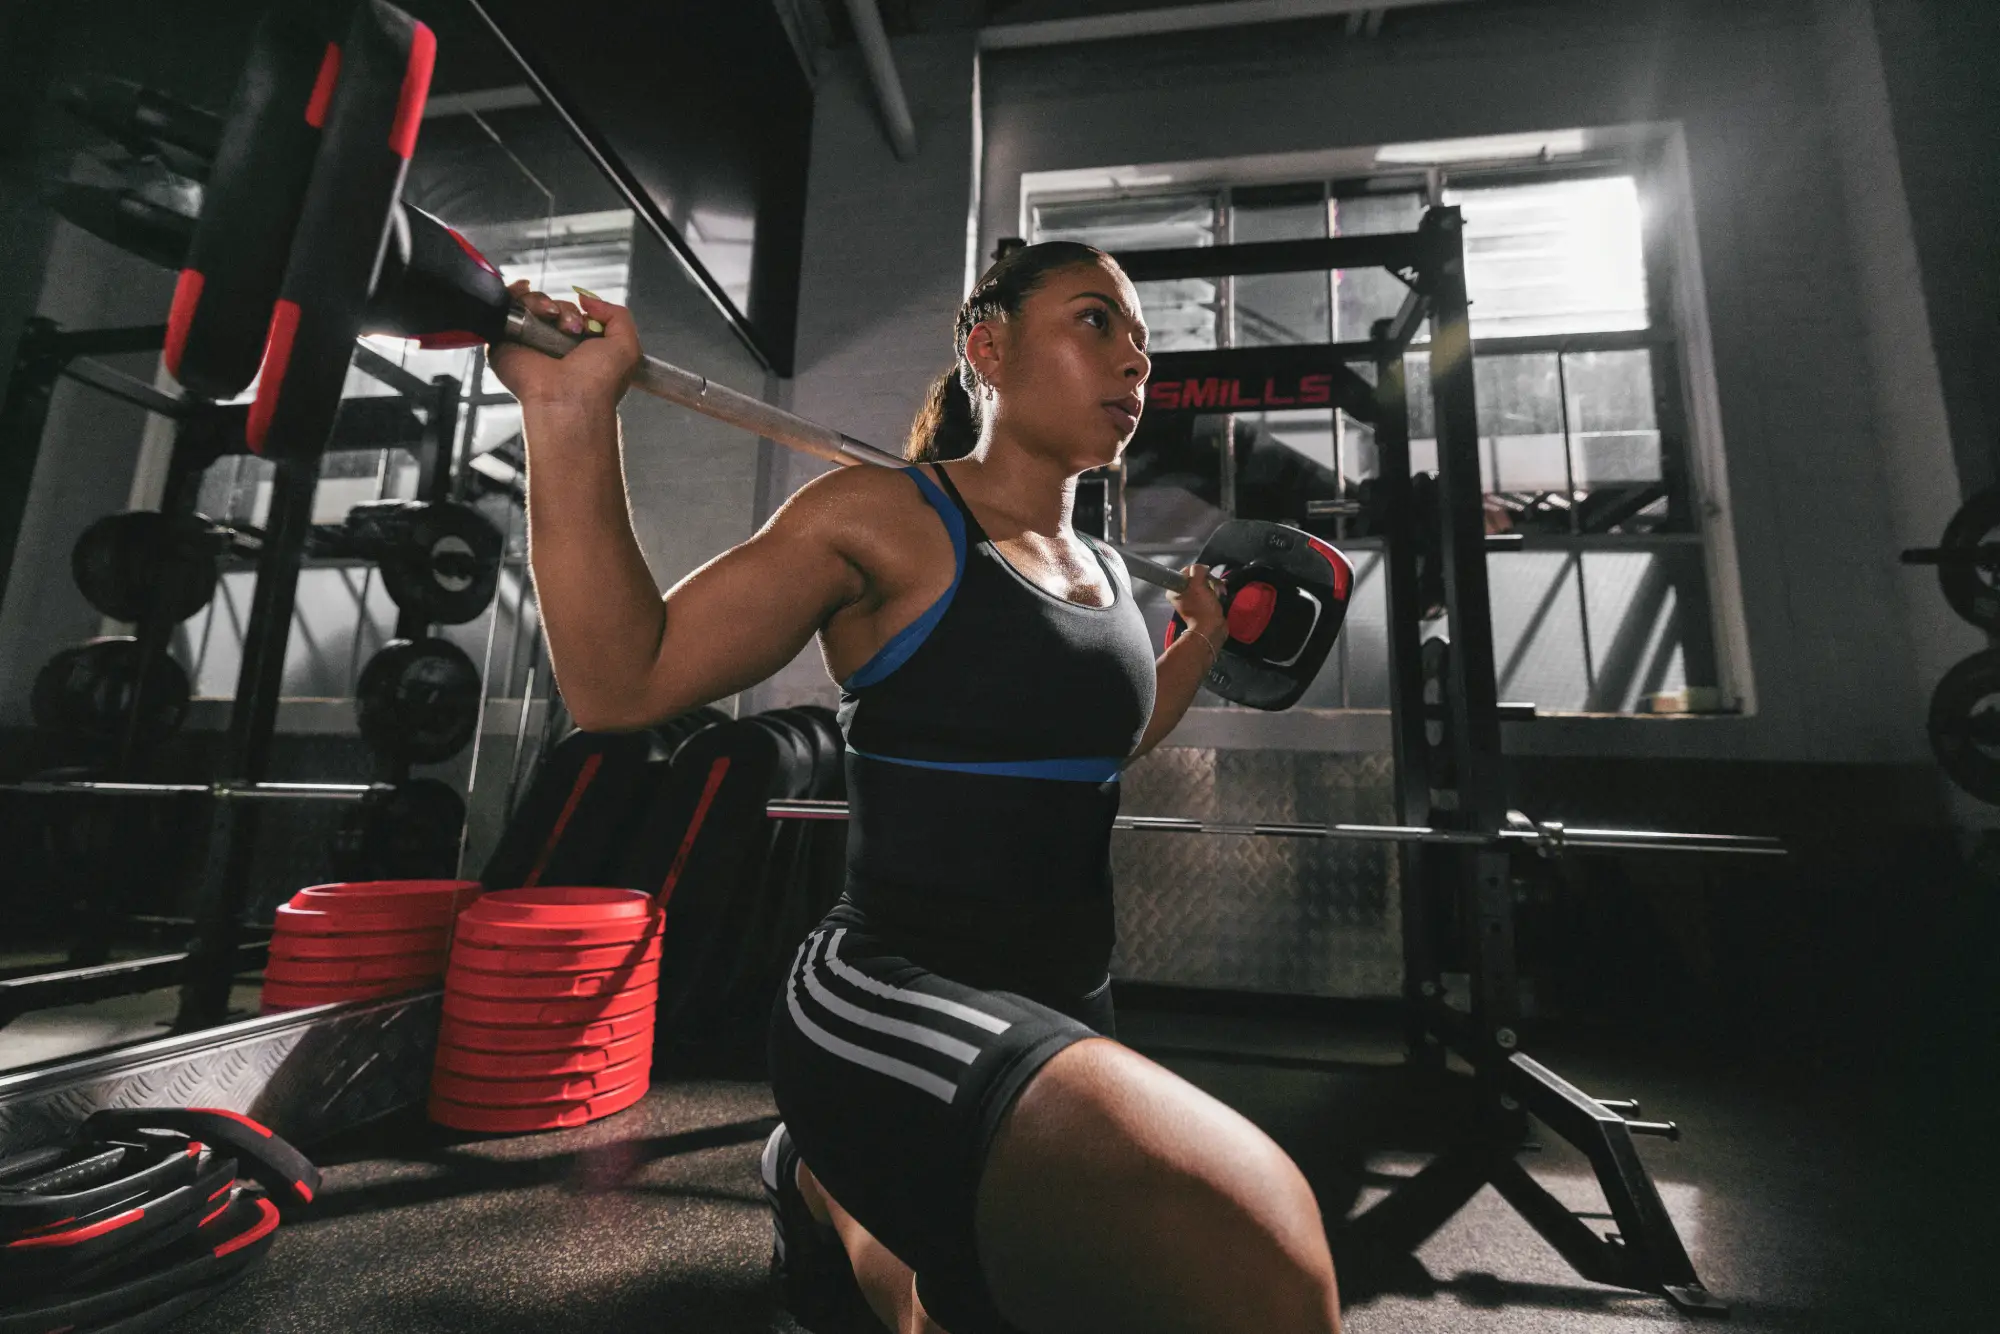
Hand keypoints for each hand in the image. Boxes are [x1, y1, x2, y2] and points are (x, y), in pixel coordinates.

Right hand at [488, 281, 641, 411]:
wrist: (569, 399)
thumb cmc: (599, 382)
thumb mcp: (626, 345)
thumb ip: (617, 314)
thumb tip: (586, 298)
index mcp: (578, 347)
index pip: (572, 313)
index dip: (578, 309)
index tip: (585, 320)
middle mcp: (551, 344)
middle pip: (550, 305)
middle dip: (563, 309)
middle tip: (570, 328)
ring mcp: (526, 341)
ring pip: (528, 303)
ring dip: (541, 303)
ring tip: (550, 320)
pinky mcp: (503, 341)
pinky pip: (502, 306)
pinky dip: (512, 293)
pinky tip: (522, 291)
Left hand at [1168, 562, 1226, 638]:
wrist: (1212, 629)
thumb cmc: (1202, 610)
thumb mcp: (1197, 585)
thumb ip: (1197, 570)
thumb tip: (1203, 567)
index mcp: (1174, 589)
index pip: (1187, 570)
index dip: (1199, 572)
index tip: (1205, 578)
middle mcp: (1182, 593)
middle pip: (1198, 576)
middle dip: (1209, 580)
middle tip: (1213, 588)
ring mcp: (1193, 598)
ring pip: (1206, 583)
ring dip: (1215, 585)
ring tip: (1219, 593)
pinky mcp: (1203, 603)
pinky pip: (1211, 590)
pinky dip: (1217, 591)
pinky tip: (1221, 595)